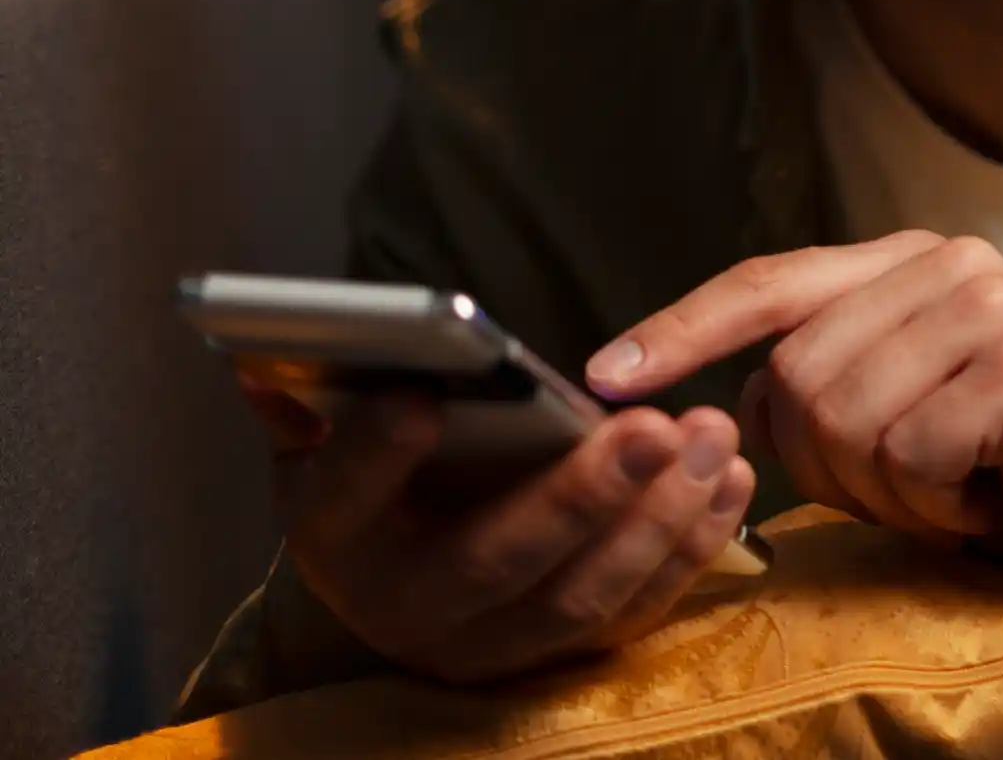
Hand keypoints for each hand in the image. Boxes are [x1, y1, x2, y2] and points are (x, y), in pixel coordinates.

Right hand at [238, 373, 757, 683]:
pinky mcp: (571, 651)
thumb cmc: (383, 481)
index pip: (341, 501)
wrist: (417, 571)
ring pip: (584, 596)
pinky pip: (639, 608)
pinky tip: (731, 478)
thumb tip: (265, 357)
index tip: (419, 400)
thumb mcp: (326, 438)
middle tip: (652, 426)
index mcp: (337, 544)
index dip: (373, 457)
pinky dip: (693, 546)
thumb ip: (310, 398)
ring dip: (659, 517)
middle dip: (580, 496)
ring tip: (710, 436)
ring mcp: (497, 643)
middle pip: (496, 561)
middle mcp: (413, 611)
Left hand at [587, 233, 1002, 613]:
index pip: (771, 282)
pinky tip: (992, 498)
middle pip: (792, 377)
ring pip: (840, 419)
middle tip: (916, 487)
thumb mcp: (903, 423)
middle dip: (828, 466)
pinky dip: (935, 507)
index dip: (681, 328)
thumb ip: (822, 390)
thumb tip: (716, 406)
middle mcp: (954, 265)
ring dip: (886, 492)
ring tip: (959, 488)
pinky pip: (906, 455)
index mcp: (917, 263)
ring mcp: (994, 310)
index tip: (603, 375)